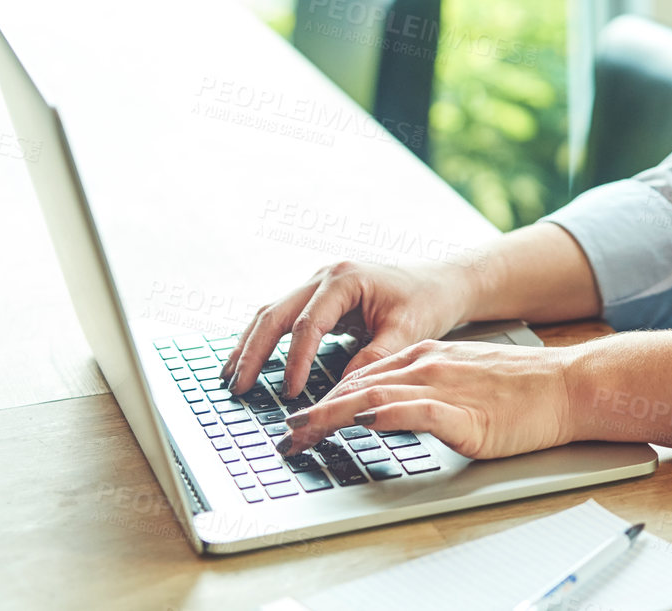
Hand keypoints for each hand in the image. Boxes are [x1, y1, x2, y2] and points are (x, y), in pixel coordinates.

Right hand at [220, 260, 479, 397]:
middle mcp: (325, 277)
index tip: (290, 393)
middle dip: (252, 352)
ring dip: (249, 345)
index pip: (308, 325)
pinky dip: (263, 340)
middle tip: (236, 387)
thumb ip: (373, 359)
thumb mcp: (407, 332)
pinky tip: (249, 362)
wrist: (442, 282)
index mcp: (346, 280)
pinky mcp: (319, 297)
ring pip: (271, 313)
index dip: (295, 361)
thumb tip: (341, 393)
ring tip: (229, 377)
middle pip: (275, 314)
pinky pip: (282, 317)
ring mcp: (318, 284)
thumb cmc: (428, 302)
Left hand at [277, 339, 573, 459]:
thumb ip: (424, 391)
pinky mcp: (466, 412)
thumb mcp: (463, 381)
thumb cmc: (522, 390)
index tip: (298, 418)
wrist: (568, 385)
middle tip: (284, 434)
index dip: (324, 398)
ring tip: (303, 432)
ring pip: (377, 396)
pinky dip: (389, 414)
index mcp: (428, 357)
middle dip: (314, 412)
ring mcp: (447, 387)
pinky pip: (420, 411)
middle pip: (358, 386)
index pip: (362, 375)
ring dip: (333, 416)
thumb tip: (385, 409)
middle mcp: (430, 366)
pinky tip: (366, 420)